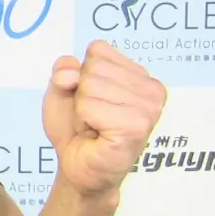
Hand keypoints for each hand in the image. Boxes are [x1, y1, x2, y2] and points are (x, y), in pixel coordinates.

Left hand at [42, 40, 165, 196]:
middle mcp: (152, 88)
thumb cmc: (75, 128)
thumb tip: (69, 73)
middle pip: (93, 66)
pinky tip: (98, 135)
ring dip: (83, 109)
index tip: (91, 99)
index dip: (82, 75)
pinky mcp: (136, 126)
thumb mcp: (62, 90)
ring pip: (90, 85)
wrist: (77, 165)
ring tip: (96, 126)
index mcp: (140, 75)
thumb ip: (63, 70)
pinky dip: (85, 120)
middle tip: (92, 117)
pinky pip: (90, 106)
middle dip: (81, 93)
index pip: (98, 49)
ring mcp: (149, 108)